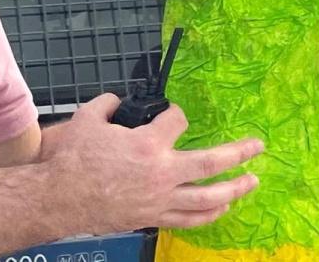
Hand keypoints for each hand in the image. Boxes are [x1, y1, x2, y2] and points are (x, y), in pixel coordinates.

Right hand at [41, 94, 262, 233]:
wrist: (61, 196)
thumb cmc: (75, 158)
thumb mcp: (88, 118)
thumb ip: (109, 103)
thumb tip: (118, 100)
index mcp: (148, 144)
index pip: (177, 121)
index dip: (176, 113)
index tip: (172, 114)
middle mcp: (162, 173)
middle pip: (210, 163)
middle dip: (238, 153)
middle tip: (257, 146)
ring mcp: (161, 199)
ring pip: (207, 198)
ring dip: (234, 189)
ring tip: (251, 182)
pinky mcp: (154, 217)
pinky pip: (189, 219)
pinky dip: (209, 214)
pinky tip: (222, 208)